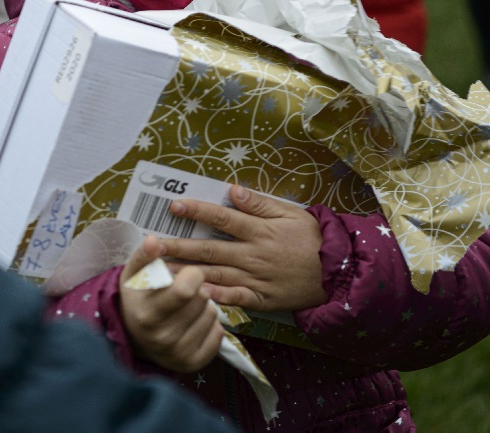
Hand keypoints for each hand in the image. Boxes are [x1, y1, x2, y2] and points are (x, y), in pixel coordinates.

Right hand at [119, 236, 222, 372]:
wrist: (133, 336)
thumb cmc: (138, 298)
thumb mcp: (135, 274)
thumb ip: (145, 255)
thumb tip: (154, 240)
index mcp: (147, 314)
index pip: (185, 291)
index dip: (192, 275)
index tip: (187, 273)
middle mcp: (161, 338)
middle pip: (202, 300)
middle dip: (198, 290)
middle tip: (185, 292)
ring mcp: (177, 354)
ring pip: (213, 315)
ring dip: (205, 306)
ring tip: (187, 307)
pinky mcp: (192, 364)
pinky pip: (219, 334)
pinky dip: (211, 325)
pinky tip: (194, 323)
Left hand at [158, 186, 327, 313]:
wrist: (339, 272)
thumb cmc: (313, 238)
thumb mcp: (291, 213)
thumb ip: (260, 203)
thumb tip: (232, 190)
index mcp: (259, 230)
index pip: (221, 219)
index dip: (196, 212)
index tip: (173, 207)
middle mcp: (253, 254)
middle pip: (209, 250)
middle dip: (177, 247)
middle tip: (150, 245)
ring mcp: (255, 278)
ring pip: (214, 275)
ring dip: (185, 273)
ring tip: (159, 271)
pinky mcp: (261, 299)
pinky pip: (233, 299)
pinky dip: (214, 297)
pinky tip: (193, 295)